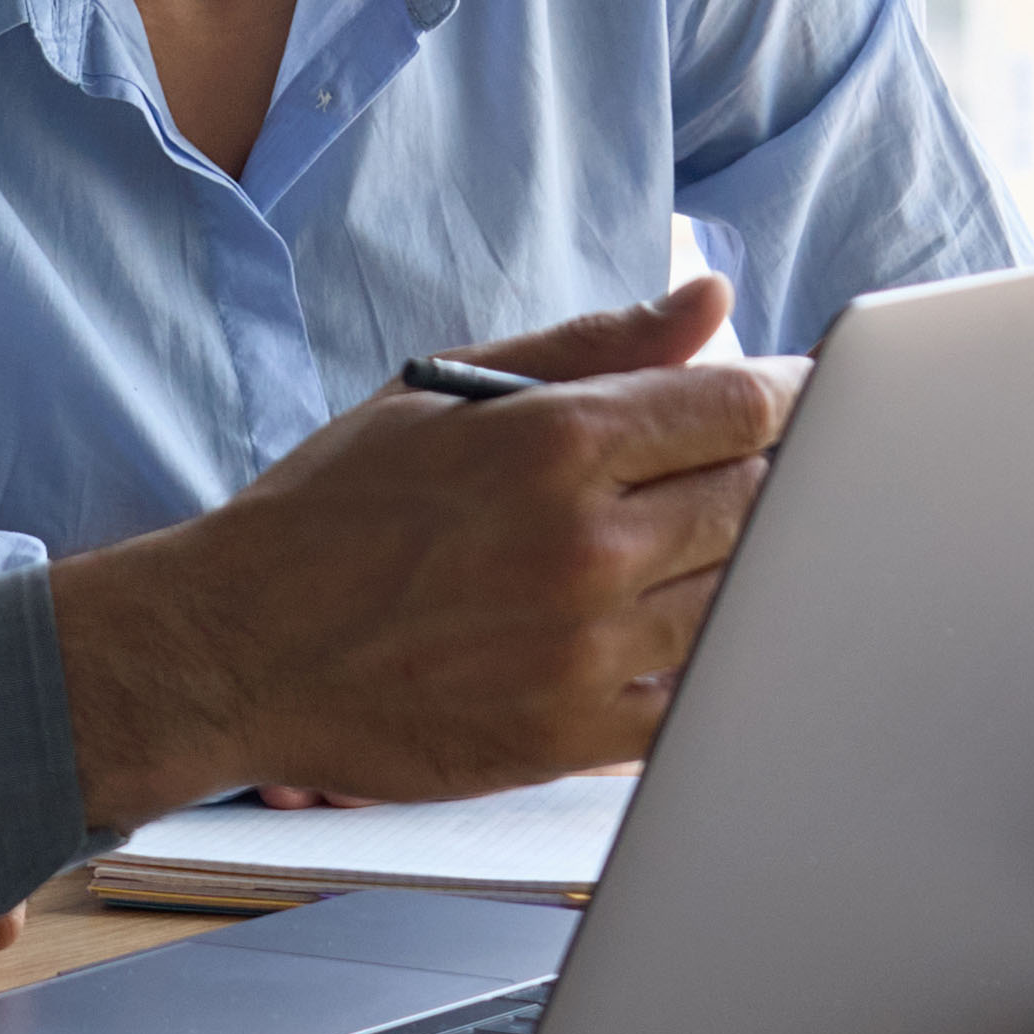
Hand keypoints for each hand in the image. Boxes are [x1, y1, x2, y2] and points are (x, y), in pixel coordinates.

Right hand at [50, 277, 800, 832]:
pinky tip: (683, 635)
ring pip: (743, 598)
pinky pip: (697, 699)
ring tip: (713, 550)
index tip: (797, 400)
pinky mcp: (573, 736)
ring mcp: (586, 649)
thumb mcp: (446, 393)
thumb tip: (708, 297)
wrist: (236, 648)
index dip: (789, 397)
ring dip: (751, 569)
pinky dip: (710, 663)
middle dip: (779, 478)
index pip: (740, 406)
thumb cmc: (335, 512)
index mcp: (554, 440)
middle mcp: (584, 543)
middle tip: (766, 472)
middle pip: (759, 499)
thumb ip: (593, 345)